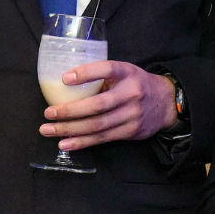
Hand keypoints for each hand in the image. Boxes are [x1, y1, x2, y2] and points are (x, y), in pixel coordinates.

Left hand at [44, 60, 176, 151]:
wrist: (166, 103)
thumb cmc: (136, 84)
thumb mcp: (124, 72)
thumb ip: (102, 77)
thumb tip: (65, 83)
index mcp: (127, 73)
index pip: (107, 69)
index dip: (86, 74)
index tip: (64, 79)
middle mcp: (131, 93)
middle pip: (97, 105)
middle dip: (69, 111)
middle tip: (48, 113)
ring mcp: (132, 115)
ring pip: (97, 125)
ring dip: (70, 130)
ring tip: (48, 130)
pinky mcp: (130, 132)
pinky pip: (102, 138)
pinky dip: (82, 142)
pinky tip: (66, 143)